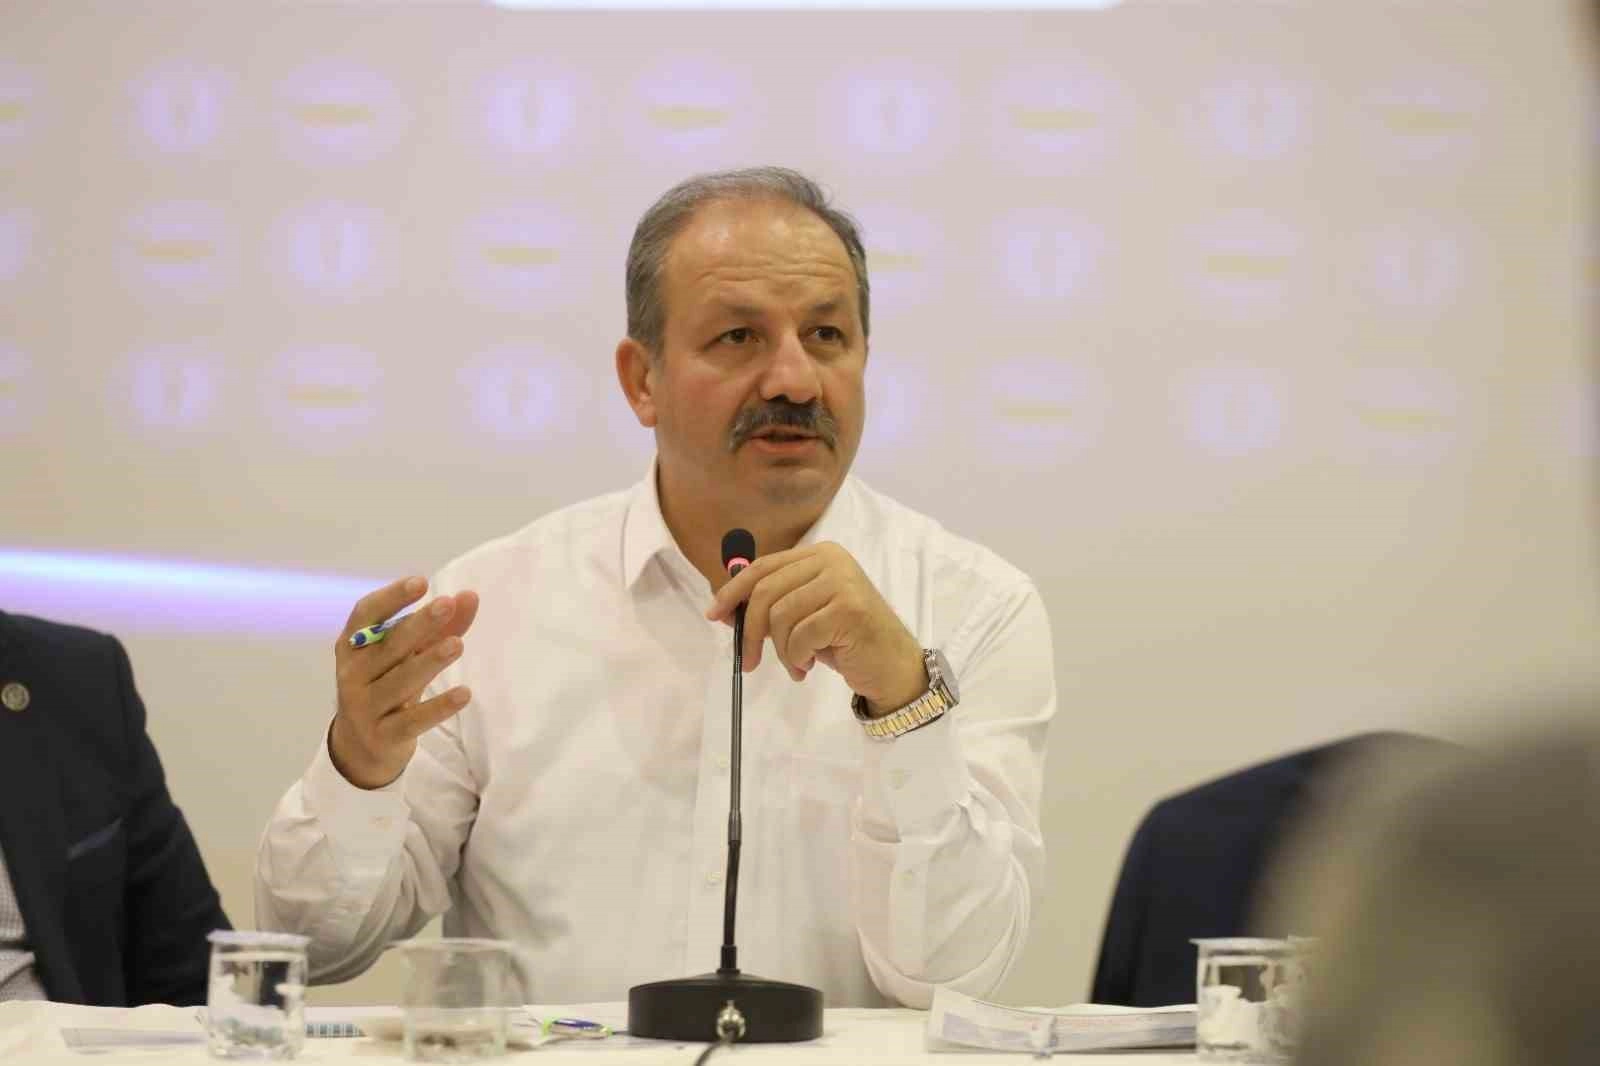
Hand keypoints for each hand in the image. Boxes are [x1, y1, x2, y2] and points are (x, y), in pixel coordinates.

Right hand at [330, 576, 479, 788]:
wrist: (361, 747)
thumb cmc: (387, 685)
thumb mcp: (407, 655)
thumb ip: (438, 626)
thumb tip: (469, 596)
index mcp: (353, 646)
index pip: (366, 615)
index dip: (391, 598)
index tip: (421, 583)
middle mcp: (352, 674)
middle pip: (388, 646)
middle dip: (418, 624)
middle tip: (446, 604)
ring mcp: (364, 708)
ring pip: (399, 682)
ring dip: (429, 662)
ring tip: (458, 644)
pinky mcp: (382, 737)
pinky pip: (412, 721)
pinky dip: (438, 707)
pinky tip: (464, 694)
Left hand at [705, 542, 925, 716]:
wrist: (892, 665)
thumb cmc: (847, 640)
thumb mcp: (806, 615)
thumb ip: (774, 604)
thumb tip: (725, 609)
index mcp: (819, 554)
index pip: (764, 567)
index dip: (733, 591)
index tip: (714, 615)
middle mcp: (831, 561)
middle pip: (766, 591)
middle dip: (749, 631)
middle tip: (748, 661)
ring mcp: (842, 582)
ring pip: (781, 615)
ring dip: (780, 650)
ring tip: (794, 665)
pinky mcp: (849, 609)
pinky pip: (800, 635)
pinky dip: (796, 657)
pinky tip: (809, 667)